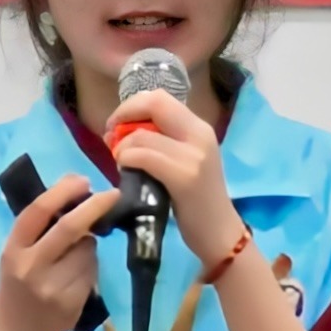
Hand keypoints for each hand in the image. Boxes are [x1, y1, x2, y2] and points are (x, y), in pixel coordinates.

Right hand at [0, 172, 119, 330]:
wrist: (16, 329)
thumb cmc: (16, 282)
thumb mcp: (15, 253)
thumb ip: (39, 229)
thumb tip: (76, 197)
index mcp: (13, 250)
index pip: (37, 212)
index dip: (63, 192)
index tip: (82, 180)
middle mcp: (31, 267)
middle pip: (70, 228)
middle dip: (94, 207)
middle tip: (112, 194)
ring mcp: (53, 286)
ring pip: (88, 250)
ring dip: (90, 245)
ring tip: (75, 256)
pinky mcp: (72, 301)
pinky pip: (93, 271)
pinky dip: (91, 266)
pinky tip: (77, 275)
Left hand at [107, 82, 232, 233]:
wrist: (219, 232)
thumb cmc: (194, 199)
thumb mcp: (184, 160)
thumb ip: (162, 140)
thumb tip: (125, 126)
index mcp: (199, 128)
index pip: (159, 97)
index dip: (131, 106)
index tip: (116, 125)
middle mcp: (199, 134)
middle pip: (153, 104)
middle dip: (122, 116)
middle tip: (111, 138)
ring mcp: (193, 155)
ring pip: (141, 136)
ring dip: (122, 149)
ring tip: (122, 164)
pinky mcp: (184, 177)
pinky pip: (142, 156)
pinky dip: (126, 161)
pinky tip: (126, 173)